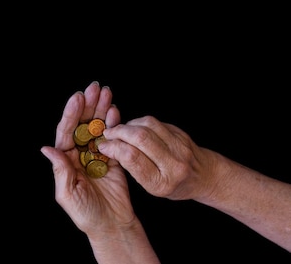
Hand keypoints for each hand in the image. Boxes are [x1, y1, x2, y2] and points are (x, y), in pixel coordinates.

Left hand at [41, 81, 133, 234]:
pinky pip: (113, 139)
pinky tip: (115, 111)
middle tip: (94, 87)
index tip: (77, 98)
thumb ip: (60, 171)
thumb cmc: (85, 214)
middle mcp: (79, 155)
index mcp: (65, 161)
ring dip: (101, 110)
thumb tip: (47, 149)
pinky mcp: (113, 159)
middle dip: (88, 106)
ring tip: (106, 93)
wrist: (111, 225)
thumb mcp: (67, 195)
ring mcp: (96, 156)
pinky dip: (115, 125)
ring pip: (97, 128)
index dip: (70, 114)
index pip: (66, 133)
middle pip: (82, 125)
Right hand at [98, 115, 213, 200]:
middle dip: (119, 132)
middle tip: (108, 134)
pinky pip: (155, 122)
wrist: (204, 176)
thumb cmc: (173, 185)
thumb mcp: (151, 186)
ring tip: (120, 130)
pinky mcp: (181, 133)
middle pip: (140, 138)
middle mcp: (173, 164)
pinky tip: (134, 128)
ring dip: (128, 125)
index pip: (133, 158)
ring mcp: (180, 146)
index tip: (104, 146)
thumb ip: (133, 167)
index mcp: (162, 182)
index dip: (114, 148)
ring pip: (148, 125)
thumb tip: (109, 147)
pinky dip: (139, 123)